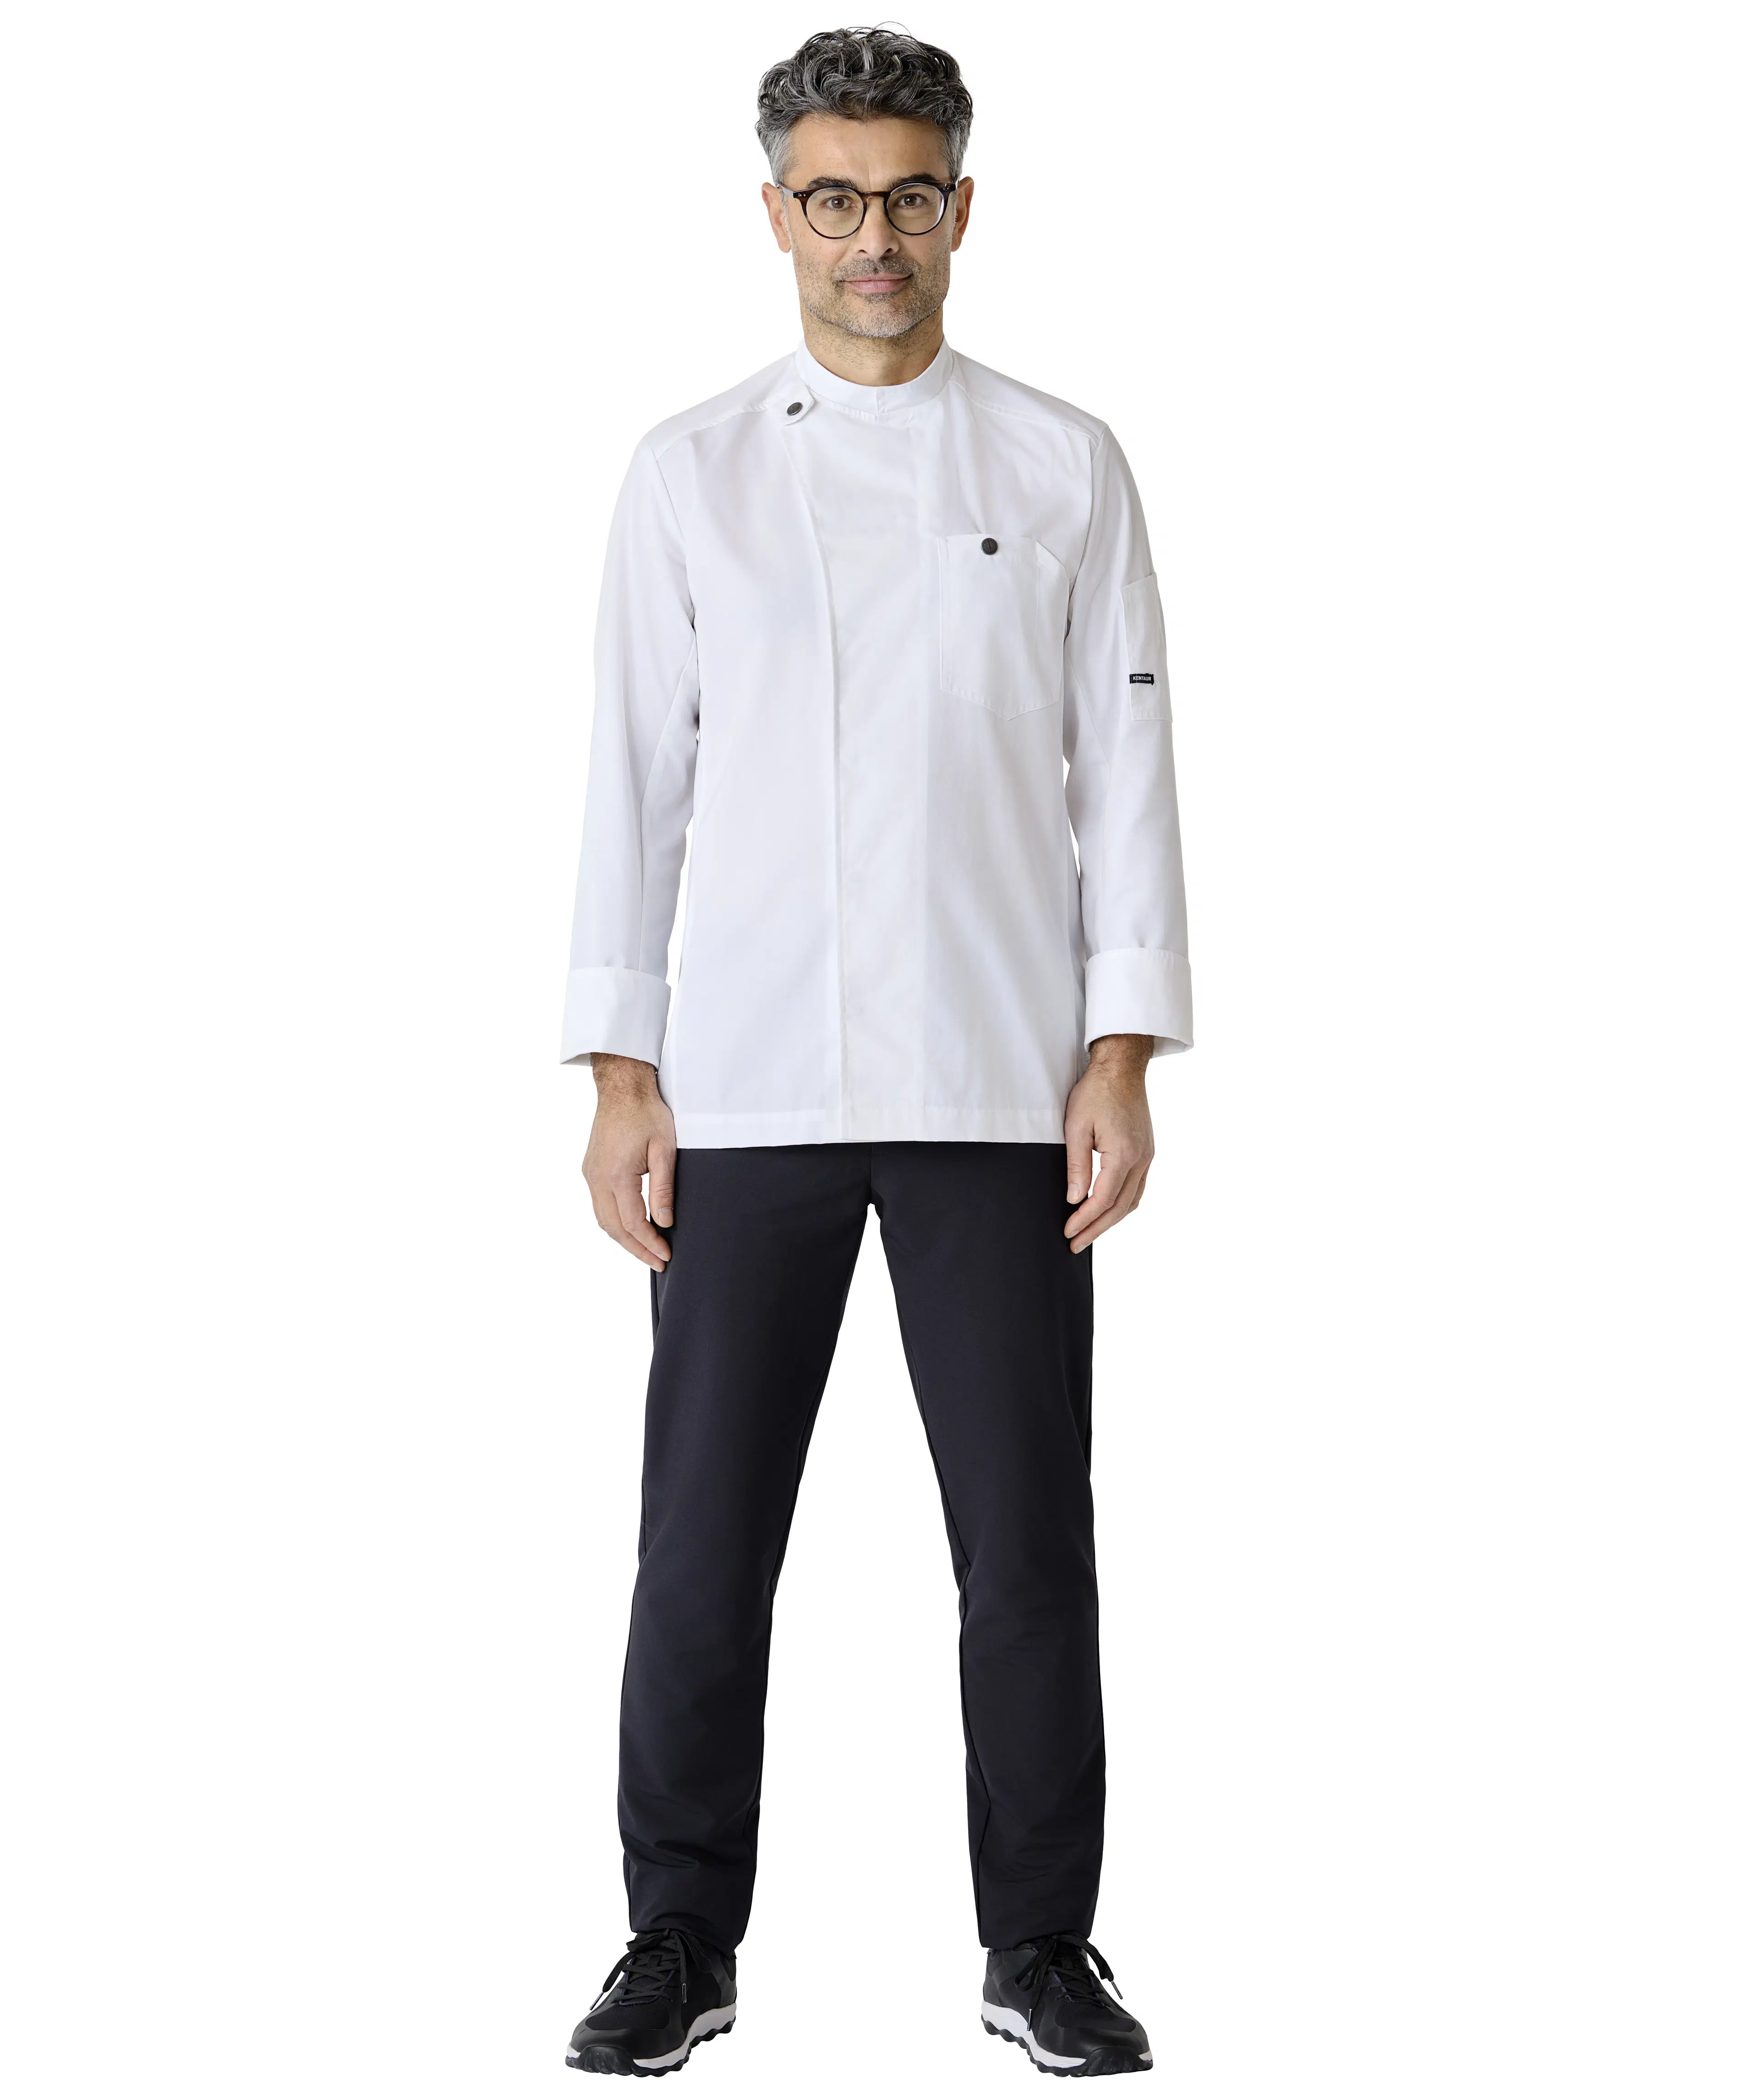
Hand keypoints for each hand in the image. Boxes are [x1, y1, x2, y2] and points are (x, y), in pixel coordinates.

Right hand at [583, 1054, 676, 1270]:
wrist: (623, 1088)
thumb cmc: (646, 1112)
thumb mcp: (665, 1150)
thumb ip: (664, 1189)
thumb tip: (665, 1222)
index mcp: (618, 1174)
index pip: (632, 1223)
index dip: (649, 1243)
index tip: (665, 1255)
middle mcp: (598, 1177)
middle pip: (613, 1228)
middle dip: (636, 1249)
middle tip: (657, 1262)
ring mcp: (591, 1174)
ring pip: (603, 1219)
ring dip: (624, 1238)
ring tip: (646, 1250)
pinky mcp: (591, 1169)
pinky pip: (600, 1205)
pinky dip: (615, 1221)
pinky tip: (631, 1227)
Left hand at [1063, 1034, 1154, 1253]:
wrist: (1121, 1066)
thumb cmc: (1096, 1091)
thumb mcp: (1075, 1127)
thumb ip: (1076, 1166)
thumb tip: (1074, 1198)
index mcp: (1123, 1154)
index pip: (1103, 1200)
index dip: (1084, 1221)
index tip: (1068, 1233)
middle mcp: (1141, 1159)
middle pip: (1120, 1207)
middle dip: (1096, 1229)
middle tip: (1075, 1245)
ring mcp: (1147, 1155)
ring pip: (1132, 1200)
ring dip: (1111, 1220)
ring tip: (1089, 1233)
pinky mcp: (1146, 1150)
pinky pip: (1137, 1187)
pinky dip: (1123, 1204)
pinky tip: (1108, 1210)